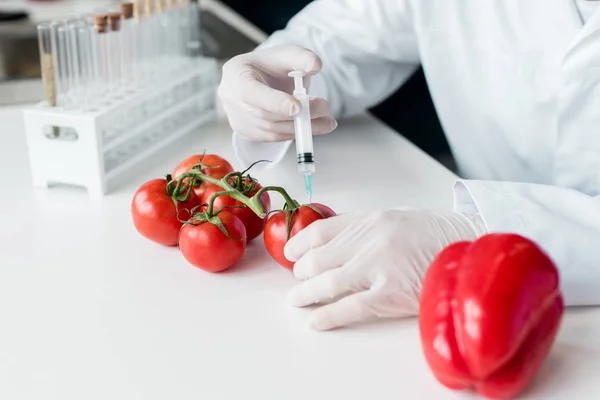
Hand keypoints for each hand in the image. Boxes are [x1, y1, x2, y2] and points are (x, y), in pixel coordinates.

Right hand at [218, 44, 337, 141]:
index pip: (251, 92)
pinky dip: (294, 133)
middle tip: (325, 109)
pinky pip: (272, 137)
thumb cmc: (271, 65)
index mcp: (235, 73)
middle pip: (264, 115)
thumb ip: (302, 57)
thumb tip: (316, 66)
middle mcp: (231, 97)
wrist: (260, 79)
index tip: (298, 108)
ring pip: (271, 130)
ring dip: (302, 129)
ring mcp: (236, 118)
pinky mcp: (246, 132)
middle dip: (297, 116)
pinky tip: (312, 126)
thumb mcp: (287, 54)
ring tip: (328, 122)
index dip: (274, 102)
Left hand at [283, 208, 487, 330]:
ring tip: (296, 301)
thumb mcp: (398, 220)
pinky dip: (327, 316)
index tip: (290, 253)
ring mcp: (379, 267)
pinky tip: (314, 321)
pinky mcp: (390, 294)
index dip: (299, 243)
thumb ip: (367, 231)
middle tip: (298, 280)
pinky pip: (348, 307)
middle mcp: (370, 240)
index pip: (320, 229)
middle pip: (319, 258)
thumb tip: (337, 245)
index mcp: (371, 220)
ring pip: (327, 283)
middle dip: (301, 272)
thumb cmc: (438, 237)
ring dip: (305, 294)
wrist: (474, 249)